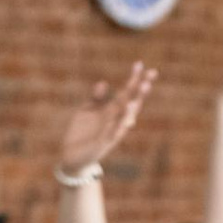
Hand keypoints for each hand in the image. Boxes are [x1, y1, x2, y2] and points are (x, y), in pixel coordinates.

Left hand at [60, 63, 156, 177]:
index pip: (126, 92)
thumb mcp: (86, 111)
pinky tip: (127, 119)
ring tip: (140, 94)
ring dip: (133, 106)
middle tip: (151, 75)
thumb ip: (96, 98)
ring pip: (125, 118)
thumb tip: (104, 83)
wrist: (72, 158)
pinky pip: (114, 134)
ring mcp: (111, 132)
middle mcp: (115, 121)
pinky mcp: (103, 144)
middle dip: (140, 90)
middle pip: (131, 102)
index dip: (133, 79)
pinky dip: (120, 126)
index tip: (140, 63)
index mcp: (111, 111)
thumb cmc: (81, 134)